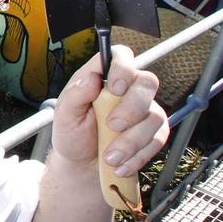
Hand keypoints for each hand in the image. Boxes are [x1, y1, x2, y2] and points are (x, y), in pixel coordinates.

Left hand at [52, 45, 169, 177]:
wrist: (83, 165)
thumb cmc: (73, 134)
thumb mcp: (64, 116)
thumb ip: (75, 95)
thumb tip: (92, 78)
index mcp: (102, 78)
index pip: (121, 56)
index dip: (123, 67)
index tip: (115, 88)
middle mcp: (127, 89)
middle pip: (147, 82)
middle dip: (132, 108)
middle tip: (112, 126)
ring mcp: (143, 110)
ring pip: (155, 115)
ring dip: (132, 140)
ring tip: (110, 156)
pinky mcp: (154, 132)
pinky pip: (158, 139)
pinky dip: (139, 154)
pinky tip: (121, 164)